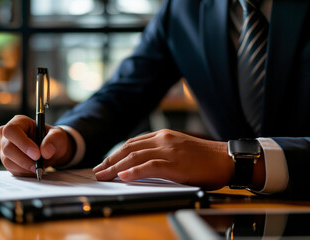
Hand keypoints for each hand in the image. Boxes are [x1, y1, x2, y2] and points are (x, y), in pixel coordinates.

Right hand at [0, 115, 73, 176]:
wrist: (51, 151)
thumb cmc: (52, 139)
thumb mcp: (58, 135)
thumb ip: (53, 139)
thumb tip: (45, 151)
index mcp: (19, 122)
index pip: (12, 130)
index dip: (22, 143)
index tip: (37, 154)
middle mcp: (8, 135)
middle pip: (8, 148)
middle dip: (25, 159)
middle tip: (39, 165)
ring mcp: (5, 148)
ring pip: (8, 161)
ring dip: (26, 167)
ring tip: (40, 168)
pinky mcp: (7, 161)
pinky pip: (12, 169)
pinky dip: (25, 172)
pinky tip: (34, 169)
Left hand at [93, 129, 233, 189]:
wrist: (226, 159)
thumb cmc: (203, 158)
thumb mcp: (178, 149)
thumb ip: (160, 152)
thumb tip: (141, 164)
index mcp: (163, 136)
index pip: (132, 143)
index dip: (116, 153)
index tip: (105, 163)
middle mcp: (163, 140)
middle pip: (129, 148)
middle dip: (110, 160)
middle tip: (98, 171)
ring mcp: (169, 151)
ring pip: (135, 157)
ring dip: (116, 167)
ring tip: (103, 175)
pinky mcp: (176, 164)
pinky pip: (150, 166)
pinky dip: (135, 171)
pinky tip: (124, 177)